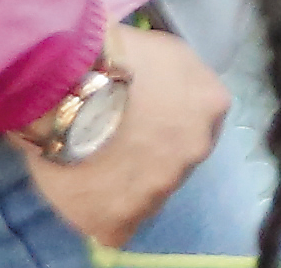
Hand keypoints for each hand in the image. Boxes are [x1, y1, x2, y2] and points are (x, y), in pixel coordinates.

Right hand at [14, 23, 225, 248]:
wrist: (69, 85)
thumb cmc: (114, 53)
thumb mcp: (165, 51)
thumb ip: (177, 78)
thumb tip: (164, 87)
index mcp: (211, 105)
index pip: (197, 124)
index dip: (166, 125)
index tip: (139, 121)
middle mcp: (196, 150)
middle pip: (175, 163)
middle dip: (149, 156)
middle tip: (112, 142)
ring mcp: (160, 188)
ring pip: (146, 196)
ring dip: (124, 185)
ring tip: (89, 164)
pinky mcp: (121, 219)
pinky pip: (115, 229)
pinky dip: (100, 215)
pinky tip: (82, 194)